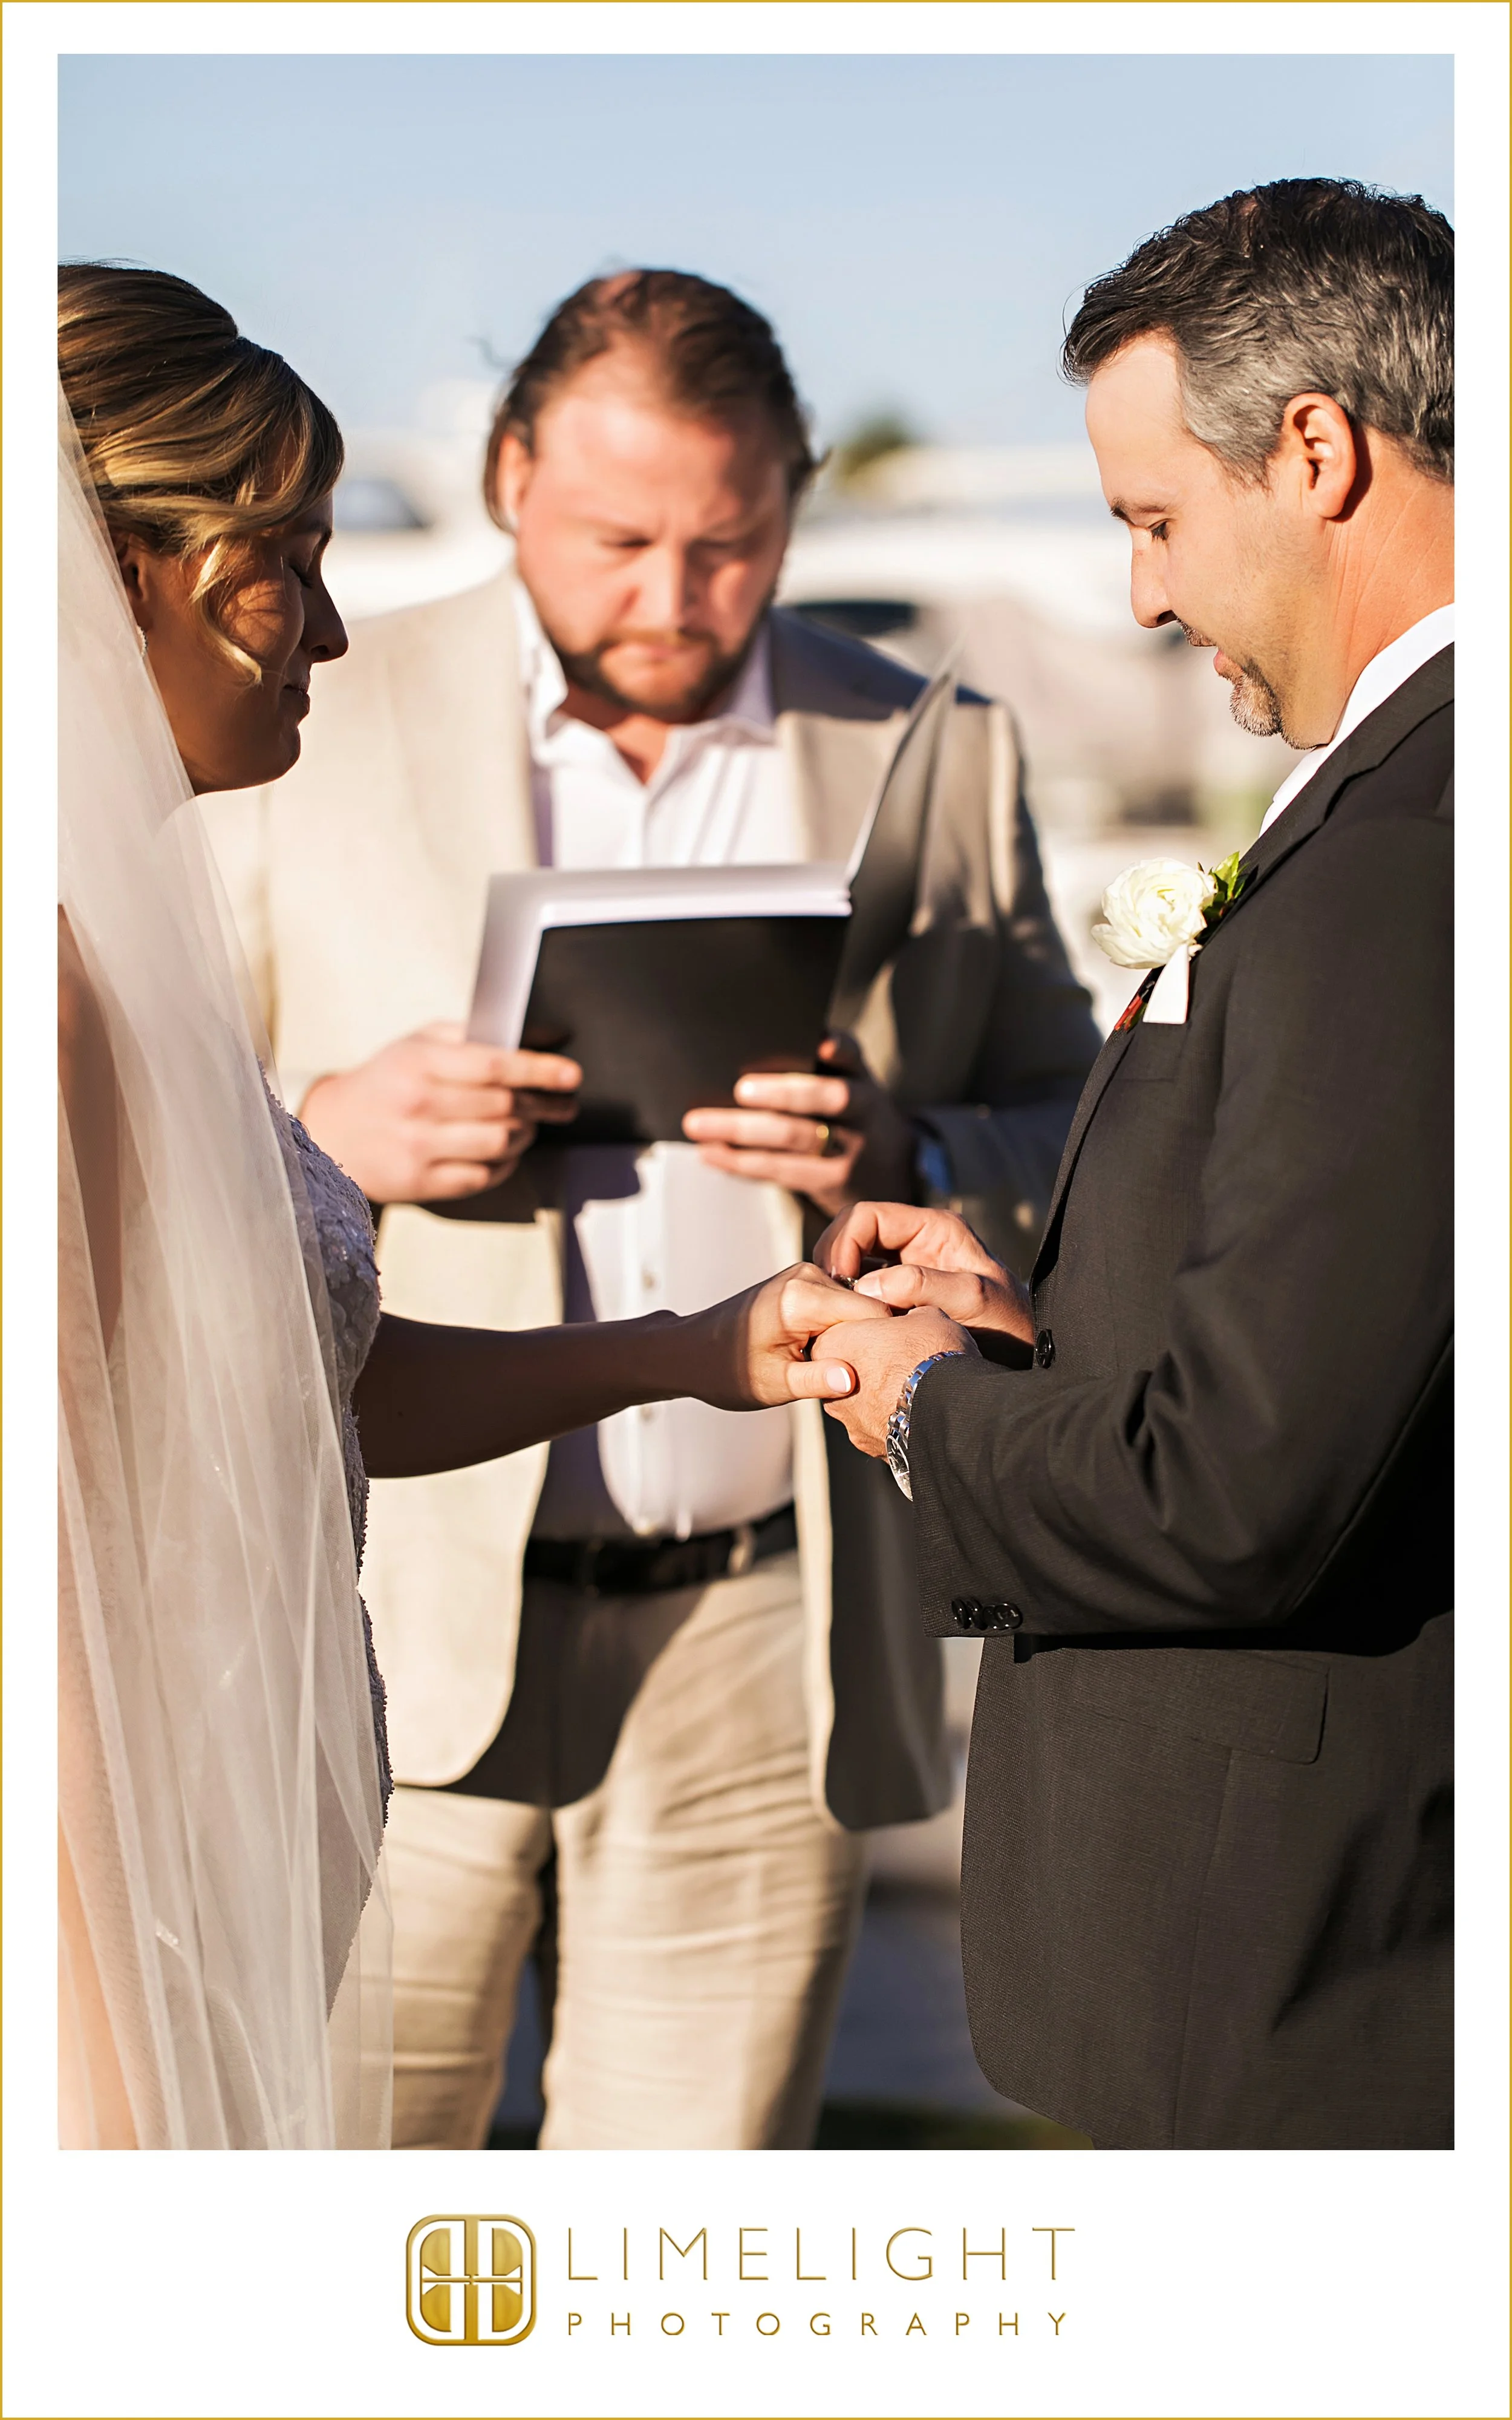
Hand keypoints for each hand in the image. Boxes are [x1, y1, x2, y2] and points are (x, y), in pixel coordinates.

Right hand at [299, 1022, 580, 1201]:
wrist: (331, 1130)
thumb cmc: (385, 1082)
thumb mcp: (422, 1043)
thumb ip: (480, 1034)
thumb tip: (545, 1033)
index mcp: (420, 1063)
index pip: (494, 1065)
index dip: (540, 1069)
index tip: (570, 1074)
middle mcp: (420, 1105)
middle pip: (505, 1105)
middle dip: (544, 1103)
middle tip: (561, 1102)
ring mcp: (419, 1147)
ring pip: (500, 1142)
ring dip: (527, 1133)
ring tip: (529, 1124)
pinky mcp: (420, 1182)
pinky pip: (484, 1176)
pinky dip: (505, 1163)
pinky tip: (503, 1150)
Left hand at [667, 1262, 894, 1411]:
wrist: (691, 1351)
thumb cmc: (726, 1371)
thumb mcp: (774, 1385)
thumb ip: (817, 1381)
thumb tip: (854, 1380)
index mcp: (802, 1298)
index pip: (873, 1312)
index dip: (889, 1342)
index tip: (895, 1370)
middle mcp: (808, 1276)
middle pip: (870, 1306)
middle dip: (875, 1340)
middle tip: (873, 1378)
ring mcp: (807, 1275)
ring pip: (859, 1306)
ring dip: (860, 1337)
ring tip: (848, 1369)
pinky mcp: (806, 1282)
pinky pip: (842, 1304)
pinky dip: (845, 1331)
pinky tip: (833, 1357)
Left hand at [682, 1033, 917, 1219]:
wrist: (893, 1173)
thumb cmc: (854, 1117)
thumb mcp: (854, 1086)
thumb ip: (823, 1065)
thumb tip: (753, 1043)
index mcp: (863, 1079)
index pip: (854, 1057)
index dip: (840, 1049)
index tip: (821, 1044)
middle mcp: (862, 1112)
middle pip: (827, 1098)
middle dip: (782, 1093)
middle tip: (740, 1089)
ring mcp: (850, 1151)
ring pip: (795, 1138)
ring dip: (741, 1131)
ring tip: (698, 1125)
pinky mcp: (830, 1183)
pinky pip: (779, 1170)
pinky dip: (740, 1162)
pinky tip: (711, 1152)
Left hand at [811, 1305, 977, 1457]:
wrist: (949, 1409)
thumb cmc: (930, 1354)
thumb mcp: (925, 1315)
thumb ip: (907, 1314)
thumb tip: (914, 1318)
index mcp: (833, 1343)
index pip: (841, 1329)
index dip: (868, 1327)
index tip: (890, 1327)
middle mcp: (830, 1385)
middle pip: (846, 1368)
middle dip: (870, 1363)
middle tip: (902, 1357)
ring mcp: (848, 1419)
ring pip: (860, 1401)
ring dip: (880, 1394)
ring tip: (914, 1387)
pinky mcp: (868, 1444)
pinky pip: (877, 1425)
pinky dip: (893, 1418)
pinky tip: (917, 1411)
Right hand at [817, 1200, 1034, 1344]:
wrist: (1024, 1356)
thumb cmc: (1009, 1326)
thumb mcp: (974, 1301)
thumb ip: (926, 1286)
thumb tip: (868, 1288)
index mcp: (933, 1228)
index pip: (867, 1216)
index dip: (843, 1243)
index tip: (837, 1281)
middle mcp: (915, 1241)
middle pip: (852, 1235)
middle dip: (832, 1262)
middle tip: (826, 1298)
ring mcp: (906, 1267)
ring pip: (852, 1262)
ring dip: (837, 1284)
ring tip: (833, 1314)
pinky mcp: (900, 1295)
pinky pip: (861, 1289)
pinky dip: (847, 1302)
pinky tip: (846, 1325)